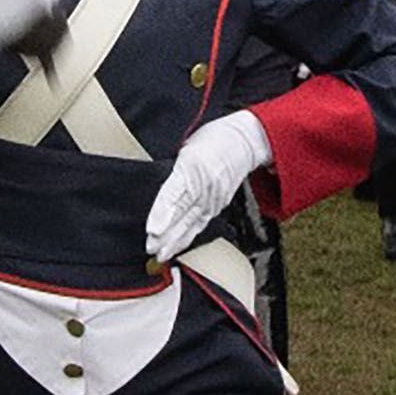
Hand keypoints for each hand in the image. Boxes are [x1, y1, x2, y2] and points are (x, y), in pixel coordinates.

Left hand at [145, 110, 272, 262]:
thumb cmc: (212, 139)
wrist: (244, 142)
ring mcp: (213, 197)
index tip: (153, 229)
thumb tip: (154, 184)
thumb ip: (173, 167)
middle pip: (183, 213)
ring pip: (192, 223)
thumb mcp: (188, 145)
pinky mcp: (218, 204)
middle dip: (166, 234)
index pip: (174, 193)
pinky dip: (189, 236)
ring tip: (162, 255)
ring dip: (176, 241)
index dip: (163, 213)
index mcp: (192, 166)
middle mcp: (204, 185)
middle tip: (151, 248)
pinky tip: (178, 247)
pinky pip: (201, 223)